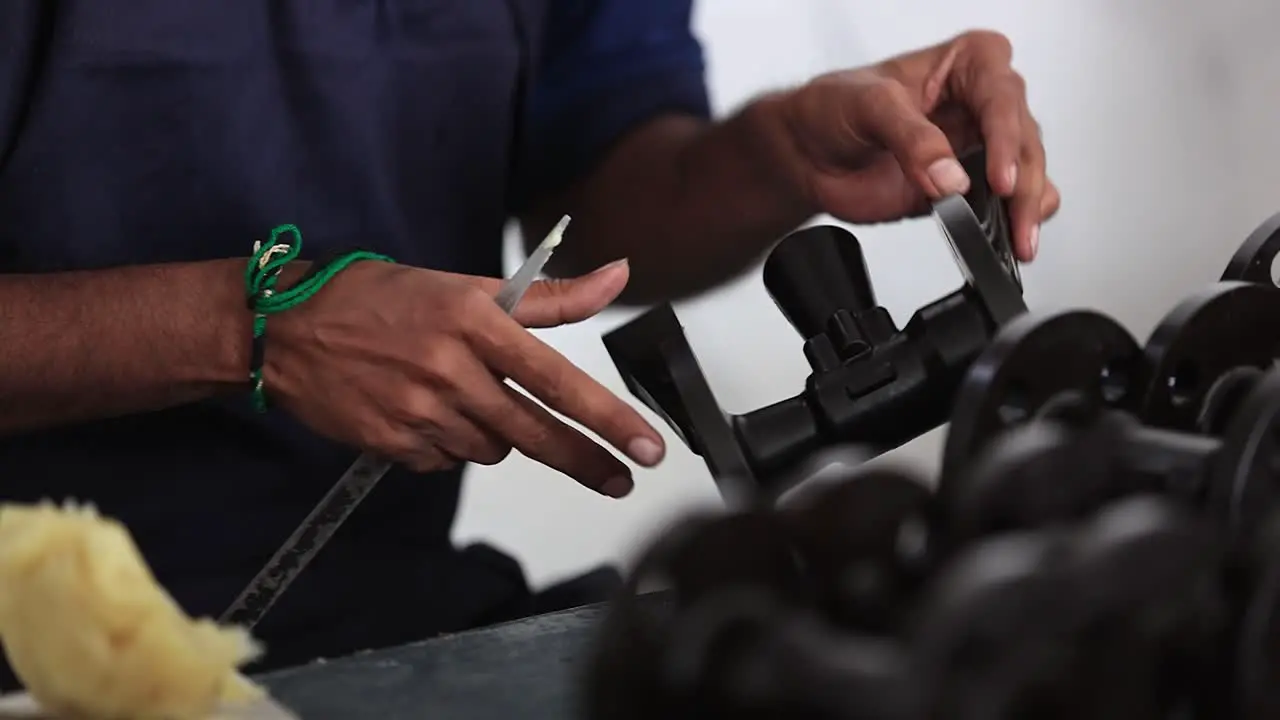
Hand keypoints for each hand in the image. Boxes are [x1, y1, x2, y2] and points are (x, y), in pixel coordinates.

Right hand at [264, 258, 663, 497]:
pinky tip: (425, 410)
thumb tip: (618, 276)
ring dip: (495, 433)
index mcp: (472, 319)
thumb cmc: (378, 297)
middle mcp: (449, 369)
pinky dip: (451, 443)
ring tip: (461, 396)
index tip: (646, 446)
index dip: (607, 417)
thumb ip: (546, 296)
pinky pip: (447, 460)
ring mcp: (418, 412)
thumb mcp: (464, 283)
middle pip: (534, 433)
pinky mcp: (393, 444)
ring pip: (491, 448)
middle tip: (621, 481)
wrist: (283, 329)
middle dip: (585, 460)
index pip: (555, 378)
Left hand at [777, 30, 1059, 260]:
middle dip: (1025, 184)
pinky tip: (1009, 240)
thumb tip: (950, 179)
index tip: (999, 178)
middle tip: (1015, 219)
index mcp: (967, 64)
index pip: (1002, 97)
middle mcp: (981, 104)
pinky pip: (1007, 206)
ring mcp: (978, 148)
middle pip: (1024, 141)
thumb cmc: (834, 108)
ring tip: (1019, 240)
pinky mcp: (967, 189)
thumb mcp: (868, 106)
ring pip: (1027, 175)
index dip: (1005, 140)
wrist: (806, 151)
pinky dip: (1013, 224)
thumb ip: (911, 139)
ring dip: (1028, 209)